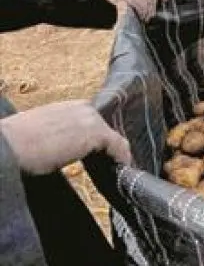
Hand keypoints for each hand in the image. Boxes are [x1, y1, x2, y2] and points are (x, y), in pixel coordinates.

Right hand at [0, 100, 131, 174]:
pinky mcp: (96, 132)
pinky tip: (120, 168)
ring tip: (114, 168)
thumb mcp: (38, 135)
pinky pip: (117, 146)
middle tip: (108, 163)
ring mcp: (90, 118)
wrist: (7, 146)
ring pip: (111, 137)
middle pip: (103, 127)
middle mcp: (80, 107)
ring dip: (112, 152)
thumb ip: (56, 137)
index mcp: (65, 107)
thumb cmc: (14, 144)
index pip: (89, 122)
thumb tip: (58, 151)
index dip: (94, 139)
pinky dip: (120, 157)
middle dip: (105, 145)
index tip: (98, 154)